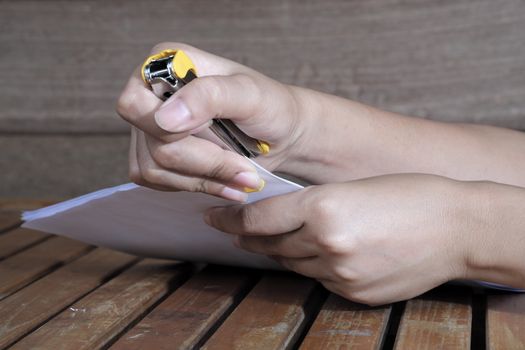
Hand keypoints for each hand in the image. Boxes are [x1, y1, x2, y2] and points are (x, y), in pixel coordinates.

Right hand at [117, 43, 306, 200]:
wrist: (282, 135)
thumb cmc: (270, 107)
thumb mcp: (249, 95)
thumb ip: (209, 96)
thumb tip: (165, 118)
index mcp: (165, 64)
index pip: (135, 105)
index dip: (169, 128)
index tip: (211, 129)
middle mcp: (152, 95)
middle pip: (152, 145)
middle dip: (204, 161)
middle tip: (244, 166)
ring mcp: (152, 129)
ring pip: (154, 170)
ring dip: (204, 179)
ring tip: (241, 176)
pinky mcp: (158, 157)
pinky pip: (159, 183)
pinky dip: (197, 187)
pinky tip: (225, 183)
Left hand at [204, 174, 473, 304]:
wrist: (457, 228)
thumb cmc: (409, 195)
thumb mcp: (353, 186)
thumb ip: (310, 204)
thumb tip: (276, 216)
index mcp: (322, 206)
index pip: (259, 218)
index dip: (230, 218)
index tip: (214, 215)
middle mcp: (326, 243)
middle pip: (270, 245)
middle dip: (248, 237)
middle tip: (233, 229)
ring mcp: (340, 273)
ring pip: (292, 264)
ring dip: (281, 252)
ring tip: (274, 242)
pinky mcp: (354, 293)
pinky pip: (320, 279)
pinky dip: (313, 267)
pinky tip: (317, 255)